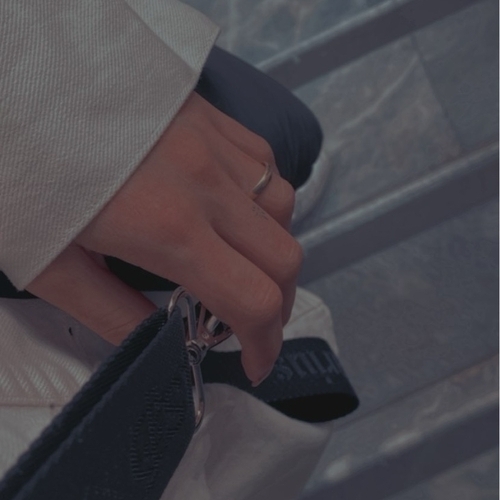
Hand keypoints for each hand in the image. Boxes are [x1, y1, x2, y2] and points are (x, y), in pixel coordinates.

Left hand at [25, 92, 302, 384]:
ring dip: (273, 250)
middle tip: (252, 322)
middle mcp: (204, 183)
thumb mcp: (50, 265)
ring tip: (244, 264)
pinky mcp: (208, 115)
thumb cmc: (18, 172)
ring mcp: (211, 143)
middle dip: (279, 305)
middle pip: (284, 258)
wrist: (12, 84)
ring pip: (282, 207)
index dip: (264, 343)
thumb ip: (112, 313)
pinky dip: (264, 199)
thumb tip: (159, 341)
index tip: (255, 362)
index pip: (251, 300)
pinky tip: (238, 210)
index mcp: (166, 228)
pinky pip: (264, 162)